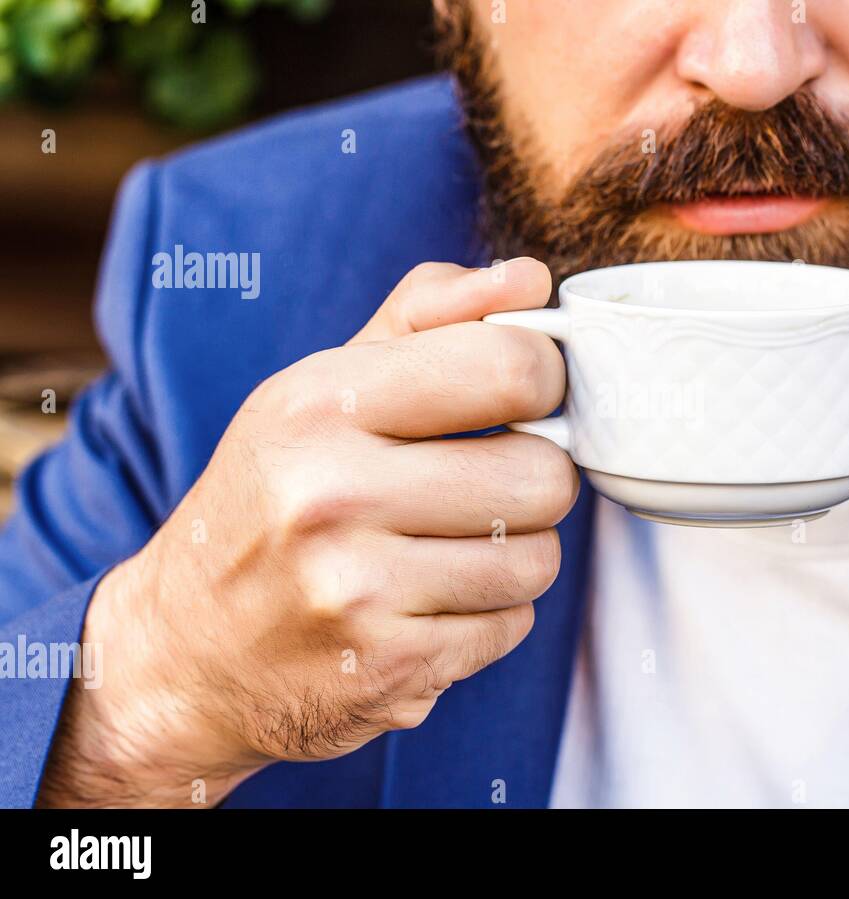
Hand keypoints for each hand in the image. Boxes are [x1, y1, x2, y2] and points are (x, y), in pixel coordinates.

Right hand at [38, 258, 577, 806]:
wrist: (182, 650)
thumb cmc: (270, 498)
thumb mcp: (320, 389)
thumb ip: (427, 319)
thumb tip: (531, 280)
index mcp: (320, 405)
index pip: (510, 366)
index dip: (545, 379)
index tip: (527, 396)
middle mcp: (331, 496)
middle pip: (544, 475)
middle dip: (534, 479)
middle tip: (486, 484)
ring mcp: (357, 592)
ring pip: (537, 559)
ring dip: (515, 553)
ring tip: (453, 547)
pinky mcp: (387, 670)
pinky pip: (511, 627)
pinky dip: (489, 617)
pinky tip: (430, 605)